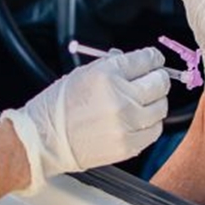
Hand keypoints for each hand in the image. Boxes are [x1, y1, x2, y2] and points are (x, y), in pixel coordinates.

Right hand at [0, 48, 169, 193]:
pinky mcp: (128, 145)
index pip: (147, 60)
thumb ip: (113, 65)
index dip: (153, 59)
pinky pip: (154, 130)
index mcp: (107, 75)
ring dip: (154, 102)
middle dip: (158, 78)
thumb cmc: (58, 106)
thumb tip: (137, 62)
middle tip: (153, 79)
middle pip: (160, 83)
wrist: (43, 140)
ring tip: (142, 102)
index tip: (155, 61)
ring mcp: (126, 124)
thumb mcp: (82, 73)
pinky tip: (138, 120)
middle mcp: (121, 98)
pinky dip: (150, 124)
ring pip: (161, 108)